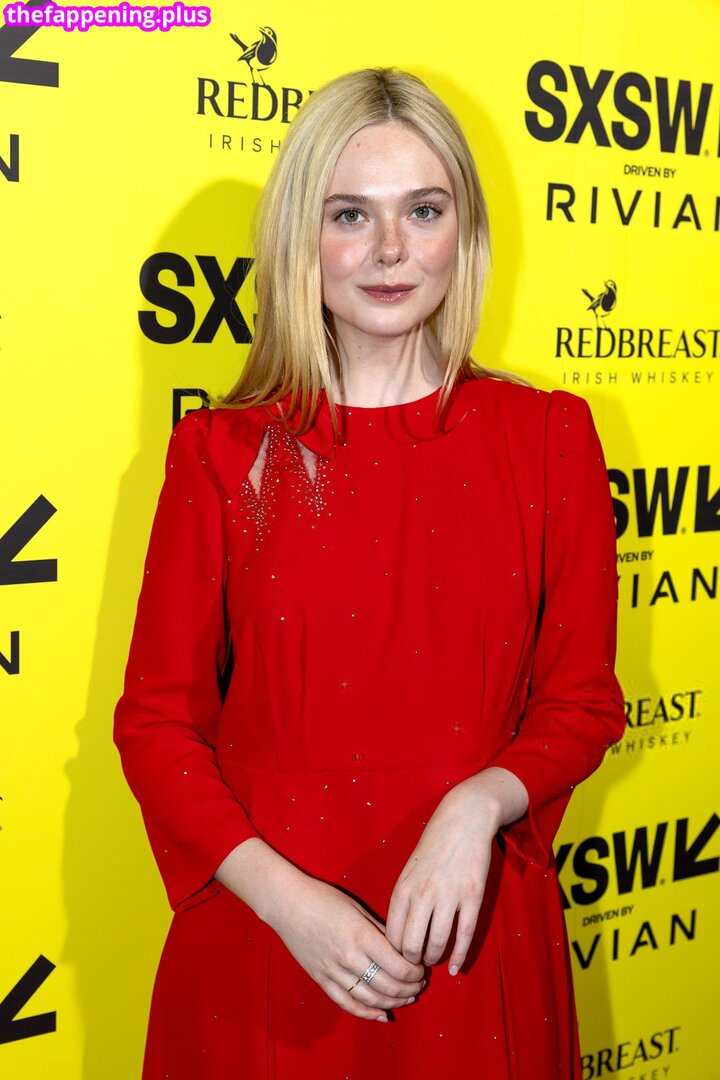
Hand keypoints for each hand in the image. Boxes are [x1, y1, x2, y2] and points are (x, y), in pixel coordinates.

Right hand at [216, 839, 424, 1020]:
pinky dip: (367, 1013)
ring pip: (371, 999)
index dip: (415, 973)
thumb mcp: (358, 909)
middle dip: (410, 989)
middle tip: (419, 985)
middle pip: (389, 985)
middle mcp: (349, 958)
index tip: (422, 970)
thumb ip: (380, 930)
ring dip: (394, 1002)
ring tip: (407, 998)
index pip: (399, 965)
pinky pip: (347, 1004)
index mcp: (362, 936)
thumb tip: (401, 948)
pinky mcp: (321, 980)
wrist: (288, 905)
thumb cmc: (324, 899)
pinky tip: (382, 1014)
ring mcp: (334, 972)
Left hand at [385, 768, 528, 975]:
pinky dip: (459, 957)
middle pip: (411, 944)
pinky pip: (464, 935)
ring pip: (437, 943)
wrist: (464, 819)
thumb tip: (400, 932)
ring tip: (434, 960)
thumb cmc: (434, 844)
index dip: (394, 953)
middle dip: (412, 961)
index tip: (399, 958)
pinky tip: (454, 968)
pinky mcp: (472, 897)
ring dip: (434, 958)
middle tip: (416, 963)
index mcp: (403, 888)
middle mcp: (423, 895)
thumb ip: (404, 898)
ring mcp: (448, 896)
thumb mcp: (409, 869)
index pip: (392, 934)